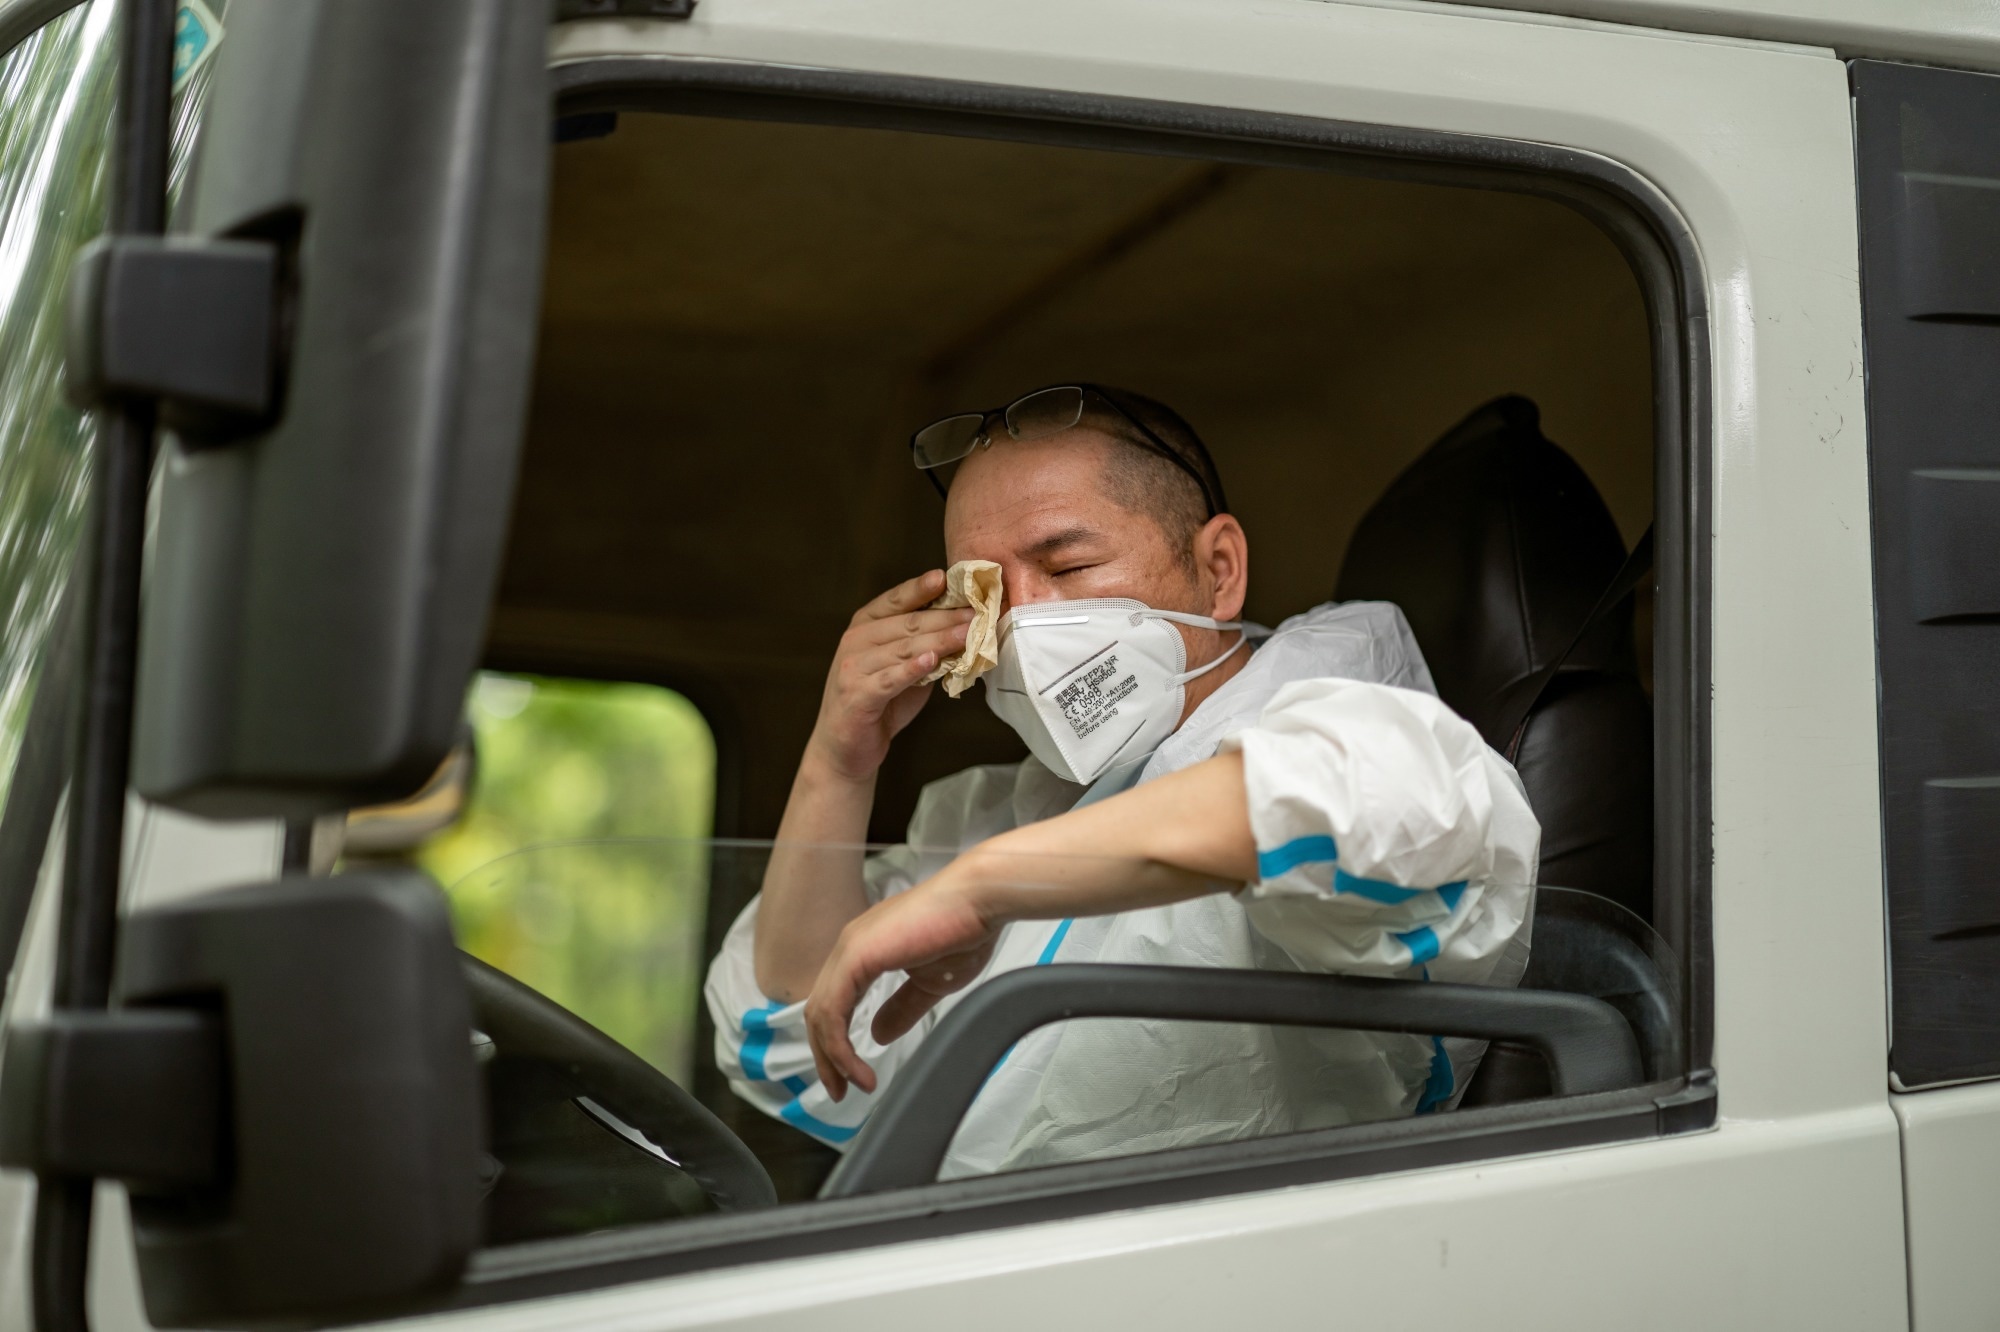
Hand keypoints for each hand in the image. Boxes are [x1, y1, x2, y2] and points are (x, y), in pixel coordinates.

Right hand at [804, 571, 973, 783]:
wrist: (845, 747)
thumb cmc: (878, 702)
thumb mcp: (902, 667)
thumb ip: (924, 647)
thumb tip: (965, 628)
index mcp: (864, 625)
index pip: (895, 600)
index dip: (920, 588)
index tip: (945, 577)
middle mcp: (856, 640)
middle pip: (908, 624)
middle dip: (945, 617)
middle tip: (977, 613)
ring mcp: (853, 667)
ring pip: (903, 648)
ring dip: (939, 640)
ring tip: (968, 633)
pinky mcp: (857, 694)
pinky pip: (890, 678)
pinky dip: (912, 669)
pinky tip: (933, 660)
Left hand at [804, 868, 999, 1099]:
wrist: (978, 902)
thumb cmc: (963, 933)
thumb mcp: (929, 984)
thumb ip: (902, 1008)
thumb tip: (878, 1035)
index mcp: (864, 951)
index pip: (834, 1004)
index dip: (836, 1044)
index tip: (851, 1077)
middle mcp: (849, 947)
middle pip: (818, 1013)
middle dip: (825, 1058)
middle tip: (839, 1092)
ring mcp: (849, 949)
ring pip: (820, 1014)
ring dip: (831, 1057)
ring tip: (853, 1086)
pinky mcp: (857, 955)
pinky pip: (833, 1011)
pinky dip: (839, 1045)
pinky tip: (856, 1067)